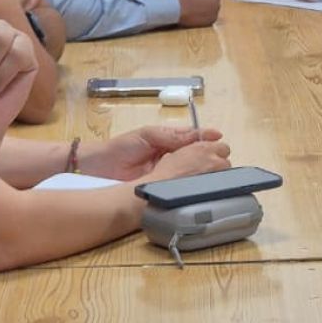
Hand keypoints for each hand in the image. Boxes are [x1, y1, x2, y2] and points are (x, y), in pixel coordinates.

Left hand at [80, 125, 225, 180]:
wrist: (98, 168)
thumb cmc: (120, 147)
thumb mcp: (147, 135)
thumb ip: (172, 136)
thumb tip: (198, 135)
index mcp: (170, 140)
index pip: (195, 137)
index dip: (209, 138)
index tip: (221, 142)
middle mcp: (173, 156)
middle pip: (198, 154)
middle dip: (211, 155)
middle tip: (223, 159)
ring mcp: (169, 172)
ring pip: (193, 170)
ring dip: (204, 170)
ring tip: (218, 172)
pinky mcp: (163, 187)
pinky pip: (181, 185)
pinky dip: (192, 184)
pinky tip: (201, 185)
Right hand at [172, 0, 221, 26]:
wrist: (173, 4)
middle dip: (208, 1)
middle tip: (197, 4)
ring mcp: (216, 7)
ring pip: (213, 9)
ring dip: (206, 10)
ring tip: (194, 11)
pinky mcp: (212, 18)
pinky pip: (210, 19)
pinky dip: (204, 19)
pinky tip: (195, 17)